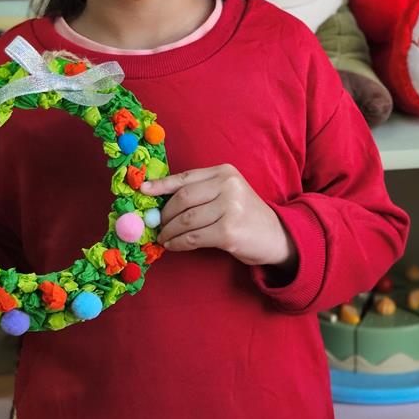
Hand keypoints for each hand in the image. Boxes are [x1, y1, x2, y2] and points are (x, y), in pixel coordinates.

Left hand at [141, 164, 296, 269]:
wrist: (276, 236)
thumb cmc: (245, 215)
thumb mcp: (227, 193)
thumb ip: (201, 192)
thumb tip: (160, 201)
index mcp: (224, 172)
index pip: (186, 177)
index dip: (161, 184)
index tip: (142, 189)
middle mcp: (228, 186)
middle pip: (183, 198)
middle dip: (165, 214)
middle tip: (156, 225)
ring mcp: (230, 208)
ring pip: (186, 220)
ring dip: (169, 231)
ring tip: (163, 237)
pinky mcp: (229, 232)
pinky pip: (193, 237)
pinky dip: (178, 243)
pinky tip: (173, 246)